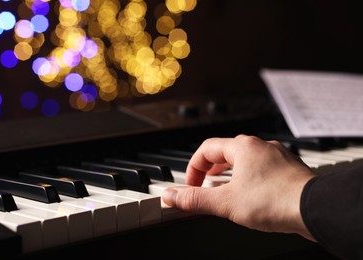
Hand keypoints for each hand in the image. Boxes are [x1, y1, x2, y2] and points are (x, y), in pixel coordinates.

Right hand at [162, 134, 316, 240]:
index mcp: (243, 147)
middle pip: (225, 152)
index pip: (206, 150)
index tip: (190, 186)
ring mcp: (276, 156)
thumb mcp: (225, 203)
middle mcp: (260, 146)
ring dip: (229, 174)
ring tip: (224, 190)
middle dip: (210, 169)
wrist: (314, 209)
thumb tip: (170, 197)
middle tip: (204, 185)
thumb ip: (195, 199)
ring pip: (245, 160)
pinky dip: (249, 178)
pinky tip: (250, 195)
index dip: (193, 168)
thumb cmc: (274, 200)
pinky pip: (261, 168)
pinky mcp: (288, 169)